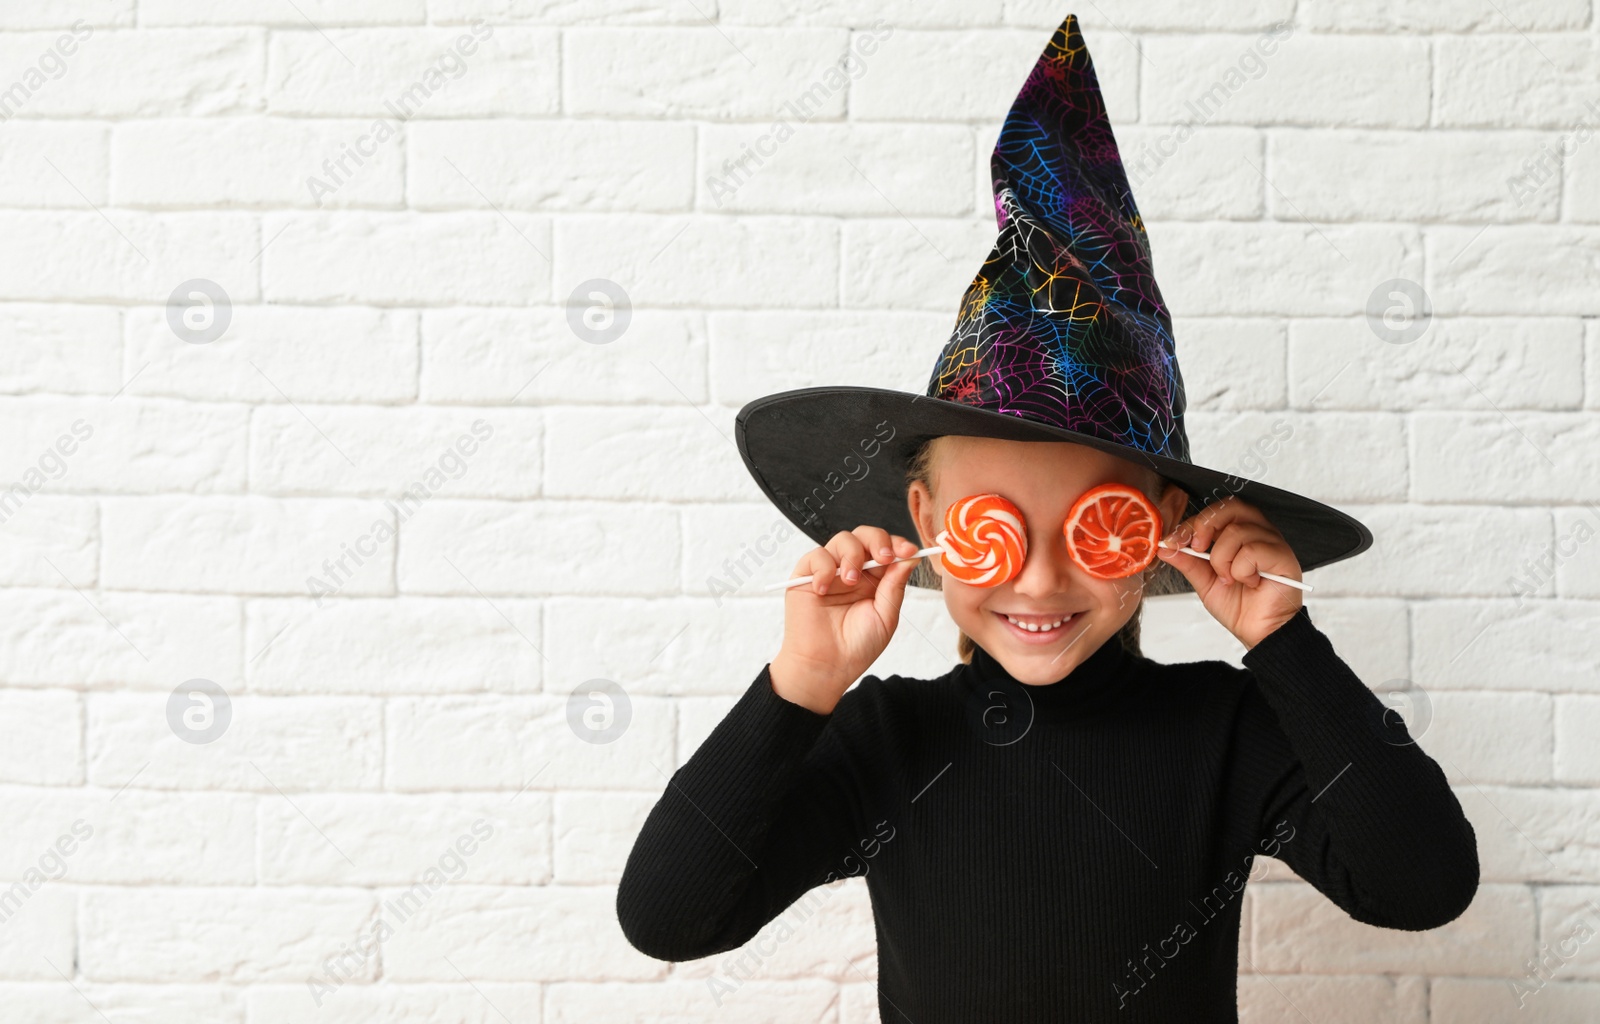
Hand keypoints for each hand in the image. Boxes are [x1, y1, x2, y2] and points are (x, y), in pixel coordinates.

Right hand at [769, 527, 922, 714]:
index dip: (898, 544)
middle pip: (865, 536)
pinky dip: (823, 568)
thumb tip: (909, 558)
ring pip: (843, 540)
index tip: (909, 550)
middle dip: (878, 541)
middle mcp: (853, 571)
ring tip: (850, 581)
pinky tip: (824, 590)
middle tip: (884, 557)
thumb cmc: (856, 647)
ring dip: (852, 555)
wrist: (827, 666)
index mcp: (874, 579)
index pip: (887, 549)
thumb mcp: (885, 616)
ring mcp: (830, 572)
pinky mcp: (806, 576)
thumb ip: (895, 585)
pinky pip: (816, 556)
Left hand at [1154, 495, 1302, 648]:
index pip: (1217, 512)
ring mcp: (1273, 542)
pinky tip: (1249, 582)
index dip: (1193, 523)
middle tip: (1198, 549)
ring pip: (1237, 531)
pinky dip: (1241, 570)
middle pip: (1231, 507)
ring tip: (1228, 579)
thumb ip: (1188, 562)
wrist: (1259, 632)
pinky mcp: (1283, 556)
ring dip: (1222, 560)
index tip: (1175, 542)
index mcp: (1240, 533)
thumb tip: (1165, 546)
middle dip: (1206, 526)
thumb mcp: (1205, 582)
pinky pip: (1252, 551)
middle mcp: (1258, 532)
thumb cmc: (1239, 607)